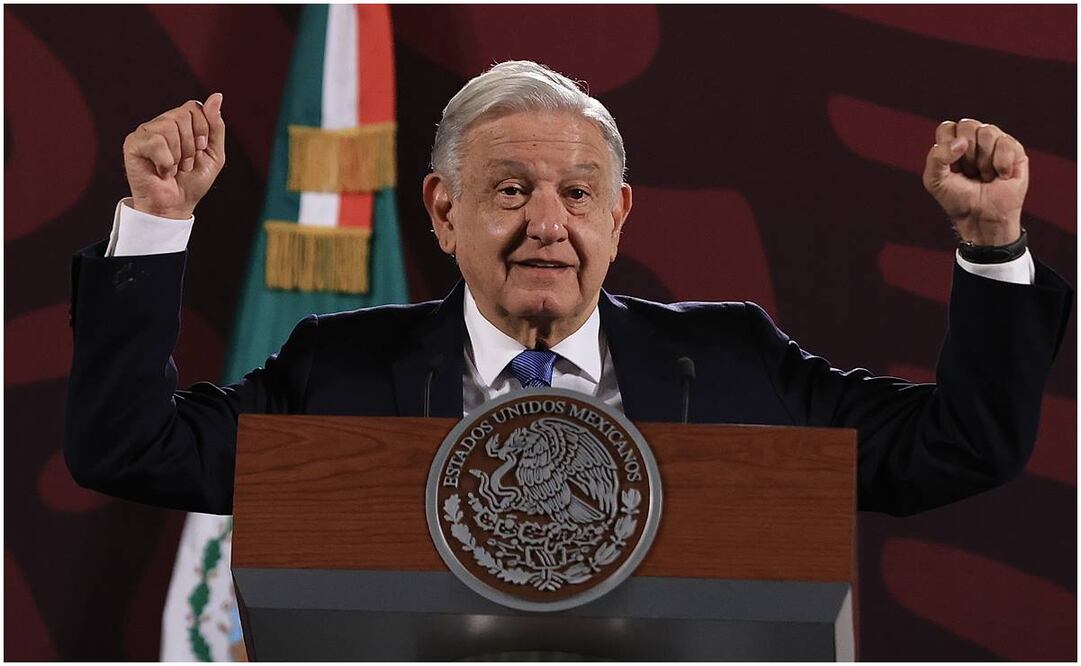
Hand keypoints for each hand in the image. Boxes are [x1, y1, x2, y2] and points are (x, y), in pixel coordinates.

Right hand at [123, 93, 225, 219]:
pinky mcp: (133, 143)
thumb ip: (216, 126)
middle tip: (186, 164)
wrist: (176, 205)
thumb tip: (217, 96)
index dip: (203, 128)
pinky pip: (156, 141)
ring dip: (179, 155)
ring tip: (174, 168)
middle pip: (183, 115)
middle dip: (192, 145)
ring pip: (169, 127)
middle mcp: (161, 124)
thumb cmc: (192, 182)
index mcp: (180, 124)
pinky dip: (166, 161)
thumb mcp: (214, 154)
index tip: (202, 149)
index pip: (194, 107)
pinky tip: (161, 171)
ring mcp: (146, 132)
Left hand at [922, 118, 1027, 245]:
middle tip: (970, 172)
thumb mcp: (935, 181)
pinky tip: (1001, 176)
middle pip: (967, 125)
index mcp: (952, 143)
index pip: (947, 127)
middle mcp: (974, 138)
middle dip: (966, 154)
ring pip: (988, 131)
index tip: (952, 168)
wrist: (982, 216)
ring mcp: (995, 142)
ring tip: (985, 176)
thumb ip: (936, 158)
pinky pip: (1006, 142)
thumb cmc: (957, 198)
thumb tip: (961, 142)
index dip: (948, 147)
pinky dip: (1001, 163)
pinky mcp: (1015, 150)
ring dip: (983, 161)